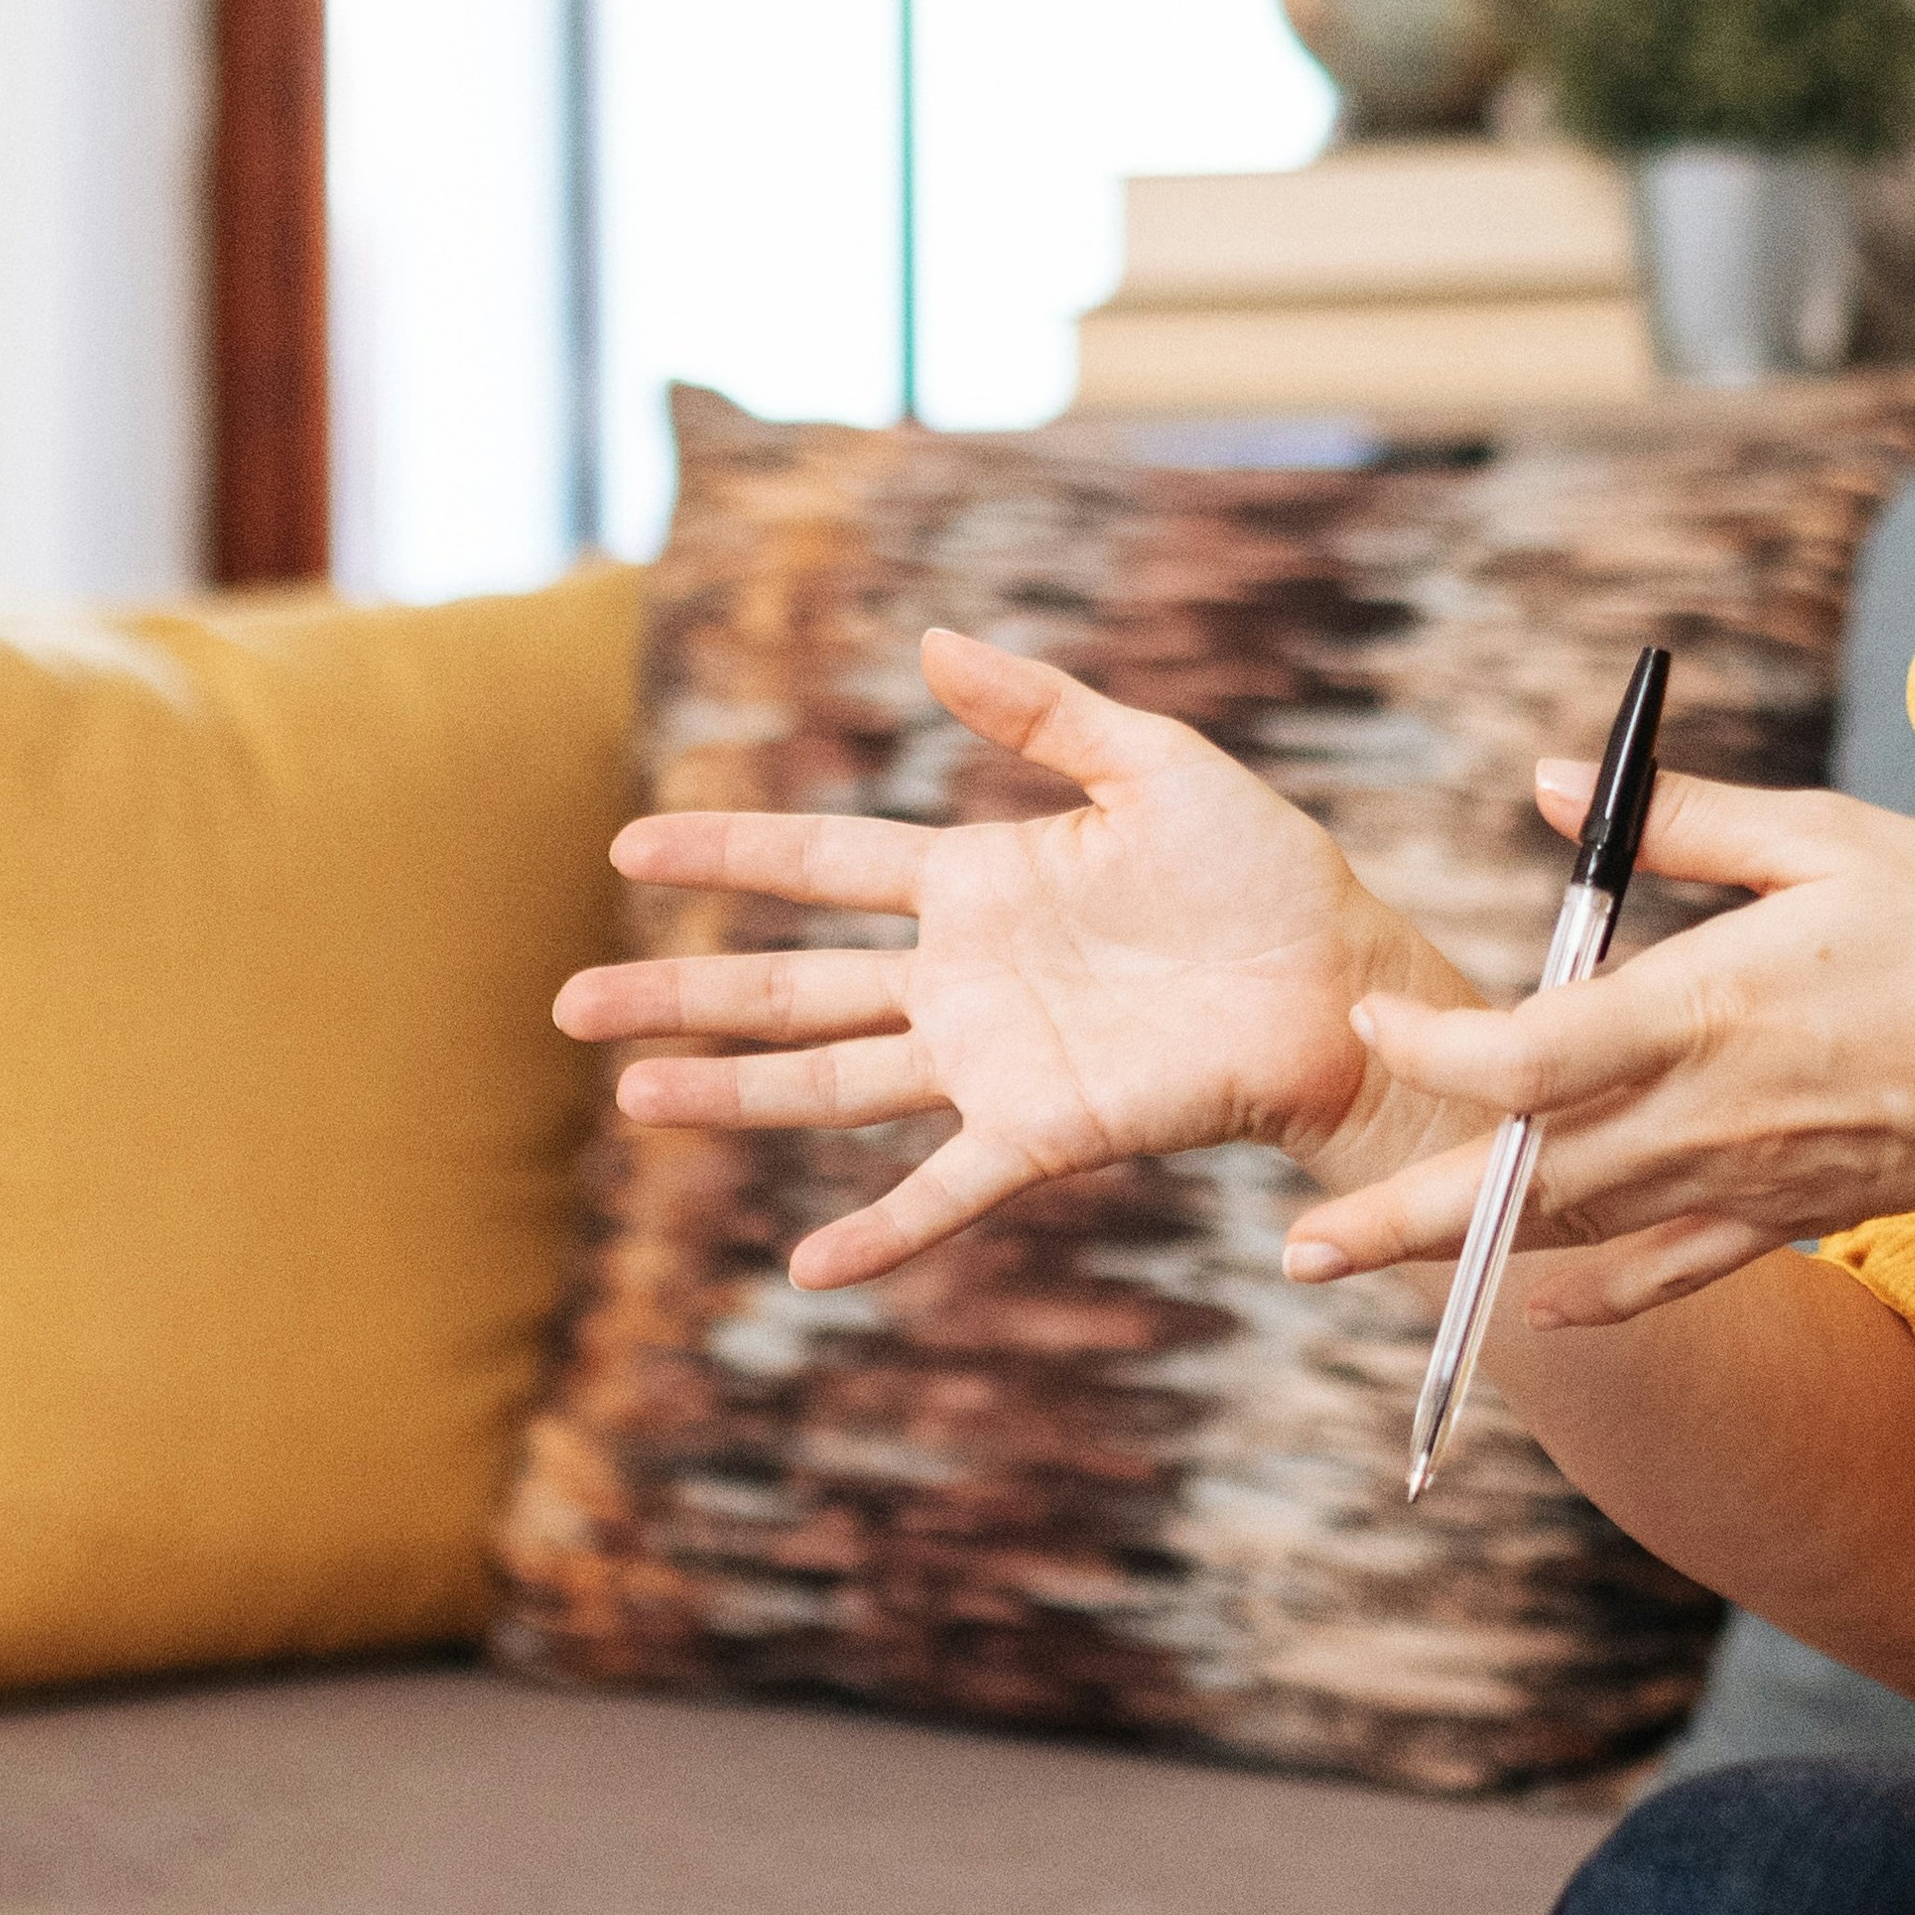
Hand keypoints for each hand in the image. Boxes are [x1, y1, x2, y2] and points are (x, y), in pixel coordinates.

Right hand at [554, 630, 1471, 1288]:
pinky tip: (806, 1272)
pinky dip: (880, 1232)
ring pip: (832, 1080)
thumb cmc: (1264, 871)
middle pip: (792, 984)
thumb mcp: (1154, 764)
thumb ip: (1044, 710)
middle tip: (569, 1002)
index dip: (728, 850)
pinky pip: (945, 1188)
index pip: (822, 864)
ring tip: (633, 1098)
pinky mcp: (1047, 1131)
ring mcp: (993, 1062)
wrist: (1344, 984)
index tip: (630, 841)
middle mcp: (963, 979)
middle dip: (681, 990)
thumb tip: (929, 642)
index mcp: (979, 883)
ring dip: (732, 1092)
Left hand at [1280, 769, 1914, 1325]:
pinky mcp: (1789, 1214)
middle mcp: (1707, 1112)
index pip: (1526, 1055)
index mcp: (1704, 1008)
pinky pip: (1669, 1271)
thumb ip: (1674, 823)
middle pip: (1519, 1178)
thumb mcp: (1826, 837)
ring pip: (1574, 1230)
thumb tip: (1542, 780)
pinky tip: (1533, 1298)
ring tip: (1362, 1263)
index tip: (1370, 1020)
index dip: (1430, 1045)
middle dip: (1398, 1215)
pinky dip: (1595, 1293)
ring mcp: (1745, 1180)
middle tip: (1295, 1247)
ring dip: (1461, 1254)